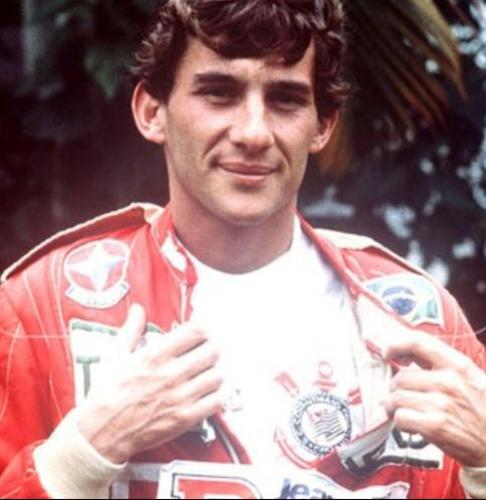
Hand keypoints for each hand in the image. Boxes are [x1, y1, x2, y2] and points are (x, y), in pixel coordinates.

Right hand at [76, 304, 223, 463]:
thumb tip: (138, 310)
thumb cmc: (107, 394)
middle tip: (211, 348)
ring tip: (210, 370)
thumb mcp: (114, 355)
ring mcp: (180, 397)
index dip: (204, 328)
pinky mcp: (184, 418)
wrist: (100, 433)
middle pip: (212, 351)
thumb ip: (131, 330)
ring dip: (216, 370)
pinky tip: (212, 390)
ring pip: (216, 375)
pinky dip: (219, 393)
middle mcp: (171, 374)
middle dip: (214, 347)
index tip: (203, 330)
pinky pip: (215, 401)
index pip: (196, 332)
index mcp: (155, 356)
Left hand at [384, 329, 485, 466]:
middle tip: (405, 398)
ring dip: (395, 407)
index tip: (388, 353)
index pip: (418, 342)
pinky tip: (413, 425)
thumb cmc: (481, 411)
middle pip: (400, 377)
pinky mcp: (435, 426)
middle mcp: (449, 381)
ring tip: (407, 412)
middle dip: (397, 390)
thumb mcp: (469, 378)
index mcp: (458, 365)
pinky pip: (400, 417)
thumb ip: (440, 364)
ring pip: (395, 398)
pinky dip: (401, 422)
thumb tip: (404, 355)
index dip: (396, 346)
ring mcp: (441, 403)